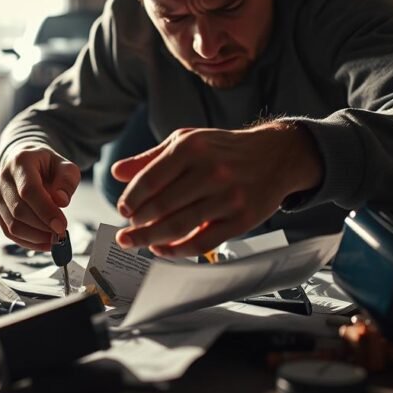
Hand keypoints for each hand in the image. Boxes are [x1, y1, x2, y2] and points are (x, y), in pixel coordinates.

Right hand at [0, 145, 80, 250]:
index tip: (61, 225)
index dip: (45, 210)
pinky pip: (9, 232)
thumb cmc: (47, 165)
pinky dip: (28, 242)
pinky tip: (44, 243)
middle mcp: (4, 179)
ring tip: (55, 239)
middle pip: (19, 210)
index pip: (29, 190)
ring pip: (12, 224)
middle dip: (42, 227)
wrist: (26, 163)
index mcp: (21, 162)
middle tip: (62, 234)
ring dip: (36, 237)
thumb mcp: (64, 165)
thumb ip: (67, 181)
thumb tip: (61, 201)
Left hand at [112, 123, 321, 256]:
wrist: (275, 156)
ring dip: (151, 239)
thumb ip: (151, 159)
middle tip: (127, 231)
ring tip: (137, 242)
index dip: (132, 198)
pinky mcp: (241, 219)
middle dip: (137, 224)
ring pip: (179, 226)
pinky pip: (203, 242)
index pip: (150, 179)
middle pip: (162, 207)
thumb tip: (118, 172)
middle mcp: (210, 171)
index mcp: (191, 148)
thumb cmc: (224, 150)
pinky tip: (162, 249)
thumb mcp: (186, 142)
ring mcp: (228, 196)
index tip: (123, 209)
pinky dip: (178, 250)